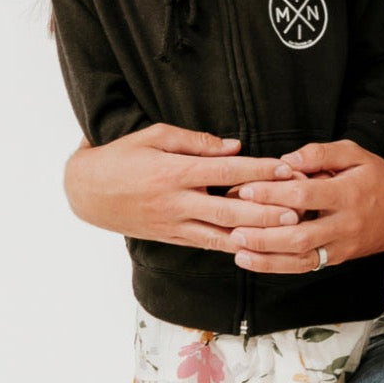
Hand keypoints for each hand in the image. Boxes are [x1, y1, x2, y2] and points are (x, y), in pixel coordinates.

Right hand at [63, 123, 300, 250]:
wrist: (85, 191)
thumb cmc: (122, 155)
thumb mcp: (156, 136)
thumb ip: (197, 142)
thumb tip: (235, 147)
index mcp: (175, 172)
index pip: (227, 171)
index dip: (259, 170)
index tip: (286, 168)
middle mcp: (177, 202)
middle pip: (230, 210)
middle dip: (266, 211)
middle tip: (298, 210)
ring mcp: (173, 225)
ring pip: (221, 235)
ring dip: (255, 235)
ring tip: (285, 233)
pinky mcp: (170, 238)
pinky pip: (206, 244)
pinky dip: (232, 246)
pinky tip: (255, 246)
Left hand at [229, 140, 383, 273]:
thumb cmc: (378, 178)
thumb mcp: (355, 153)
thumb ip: (320, 153)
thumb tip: (285, 159)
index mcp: (348, 192)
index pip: (306, 194)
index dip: (274, 193)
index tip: (246, 189)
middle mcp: (345, 223)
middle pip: (299, 233)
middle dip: (263, 231)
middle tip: (234, 223)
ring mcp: (341, 246)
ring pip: (299, 257)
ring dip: (265, 255)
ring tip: (236, 247)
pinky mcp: (337, 259)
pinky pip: (304, 266)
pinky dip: (275, 266)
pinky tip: (252, 260)